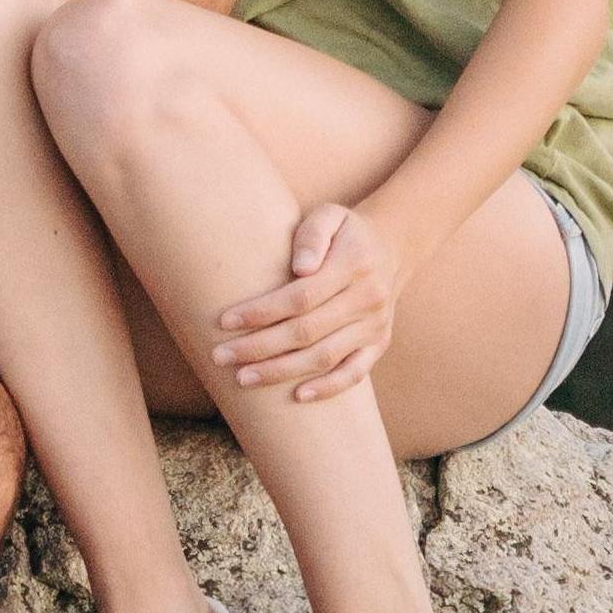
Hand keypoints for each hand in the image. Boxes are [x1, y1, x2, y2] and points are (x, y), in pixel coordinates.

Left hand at [213, 202, 402, 402]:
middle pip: (306, 331)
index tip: (225, 321)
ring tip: (243, 378)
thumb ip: (312, 236)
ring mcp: (375, 326)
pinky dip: (328, 388)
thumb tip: (301, 267)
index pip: (300, 296)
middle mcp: (367, 298)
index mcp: (353, 264)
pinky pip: (354, 373)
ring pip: (324, 356)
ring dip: (281, 371)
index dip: (261, 312)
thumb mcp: (330, 215)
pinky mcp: (379, 344)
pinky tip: (297, 397)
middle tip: (220, 356)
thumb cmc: (344, 231)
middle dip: (259, 347)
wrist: (391, 247)